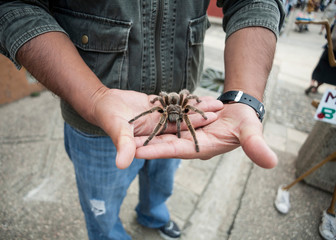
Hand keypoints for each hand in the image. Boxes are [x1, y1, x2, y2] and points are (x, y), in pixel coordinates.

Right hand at [89, 88, 222, 168]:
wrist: (102, 103)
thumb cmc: (107, 117)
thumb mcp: (116, 131)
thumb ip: (121, 146)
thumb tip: (122, 165)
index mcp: (154, 140)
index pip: (177, 137)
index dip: (193, 130)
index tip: (209, 123)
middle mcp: (159, 131)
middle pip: (184, 125)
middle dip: (201, 119)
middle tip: (220, 112)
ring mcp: (159, 119)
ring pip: (181, 114)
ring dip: (197, 109)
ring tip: (217, 102)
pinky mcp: (157, 109)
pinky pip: (174, 104)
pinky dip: (185, 99)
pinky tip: (198, 95)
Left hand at [133, 103, 277, 168]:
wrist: (242, 109)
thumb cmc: (247, 122)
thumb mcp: (252, 133)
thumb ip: (257, 147)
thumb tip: (271, 163)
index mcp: (202, 147)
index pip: (176, 151)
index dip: (157, 151)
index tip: (136, 152)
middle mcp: (190, 142)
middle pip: (163, 143)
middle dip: (143, 144)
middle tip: (120, 143)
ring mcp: (186, 131)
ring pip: (163, 131)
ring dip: (145, 131)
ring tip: (124, 130)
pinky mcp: (184, 121)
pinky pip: (167, 119)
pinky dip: (154, 118)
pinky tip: (139, 115)